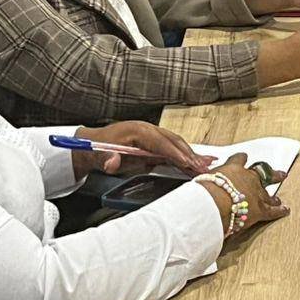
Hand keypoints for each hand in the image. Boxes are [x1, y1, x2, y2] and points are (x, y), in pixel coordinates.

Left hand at [72, 121, 210, 177]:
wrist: (93, 145)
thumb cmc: (98, 149)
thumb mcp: (99, 155)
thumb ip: (106, 159)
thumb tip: (112, 162)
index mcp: (138, 130)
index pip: (161, 142)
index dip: (175, 153)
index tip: (188, 163)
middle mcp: (149, 130)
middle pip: (174, 142)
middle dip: (190, 155)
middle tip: (203, 168)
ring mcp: (153, 136)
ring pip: (177, 145)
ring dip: (191, 156)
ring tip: (206, 167)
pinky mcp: (155, 145)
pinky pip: (173, 150)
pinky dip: (186, 157)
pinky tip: (197, 164)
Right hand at [197, 151, 289, 234]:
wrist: (213, 203)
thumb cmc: (204, 192)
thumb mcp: (202, 182)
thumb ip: (204, 184)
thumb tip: (196, 191)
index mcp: (232, 168)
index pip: (239, 159)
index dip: (241, 159)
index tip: (243, 157)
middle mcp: (247, 178)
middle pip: (261, 173)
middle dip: (270, 174)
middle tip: (278, 174)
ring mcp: (256, 193)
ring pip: (268, 193)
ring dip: (273, 196)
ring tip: (277, 199)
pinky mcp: (260, 209)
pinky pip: (273, 210)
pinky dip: (280, 211)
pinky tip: (285, 210)